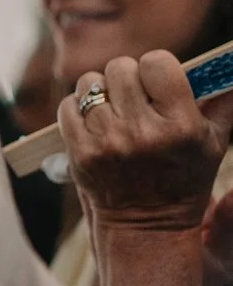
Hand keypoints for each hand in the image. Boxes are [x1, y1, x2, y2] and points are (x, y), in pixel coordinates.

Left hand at [61, 53, 226, 231]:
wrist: (146, 224)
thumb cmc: (184, 176)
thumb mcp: (214, 142)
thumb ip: (223, 101)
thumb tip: (225, 65)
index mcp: (181, 125)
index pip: (156, 62)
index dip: (155, 67)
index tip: (157, 80)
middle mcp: (143, 132)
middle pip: (120, 67)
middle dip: (127, 77)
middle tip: (134, 95)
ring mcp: (109, 143)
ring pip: (90, 83)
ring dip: (100, 91)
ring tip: (113, 109)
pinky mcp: (81, 153)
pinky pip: (68, 106)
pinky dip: (77, 109)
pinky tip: (94, 123)